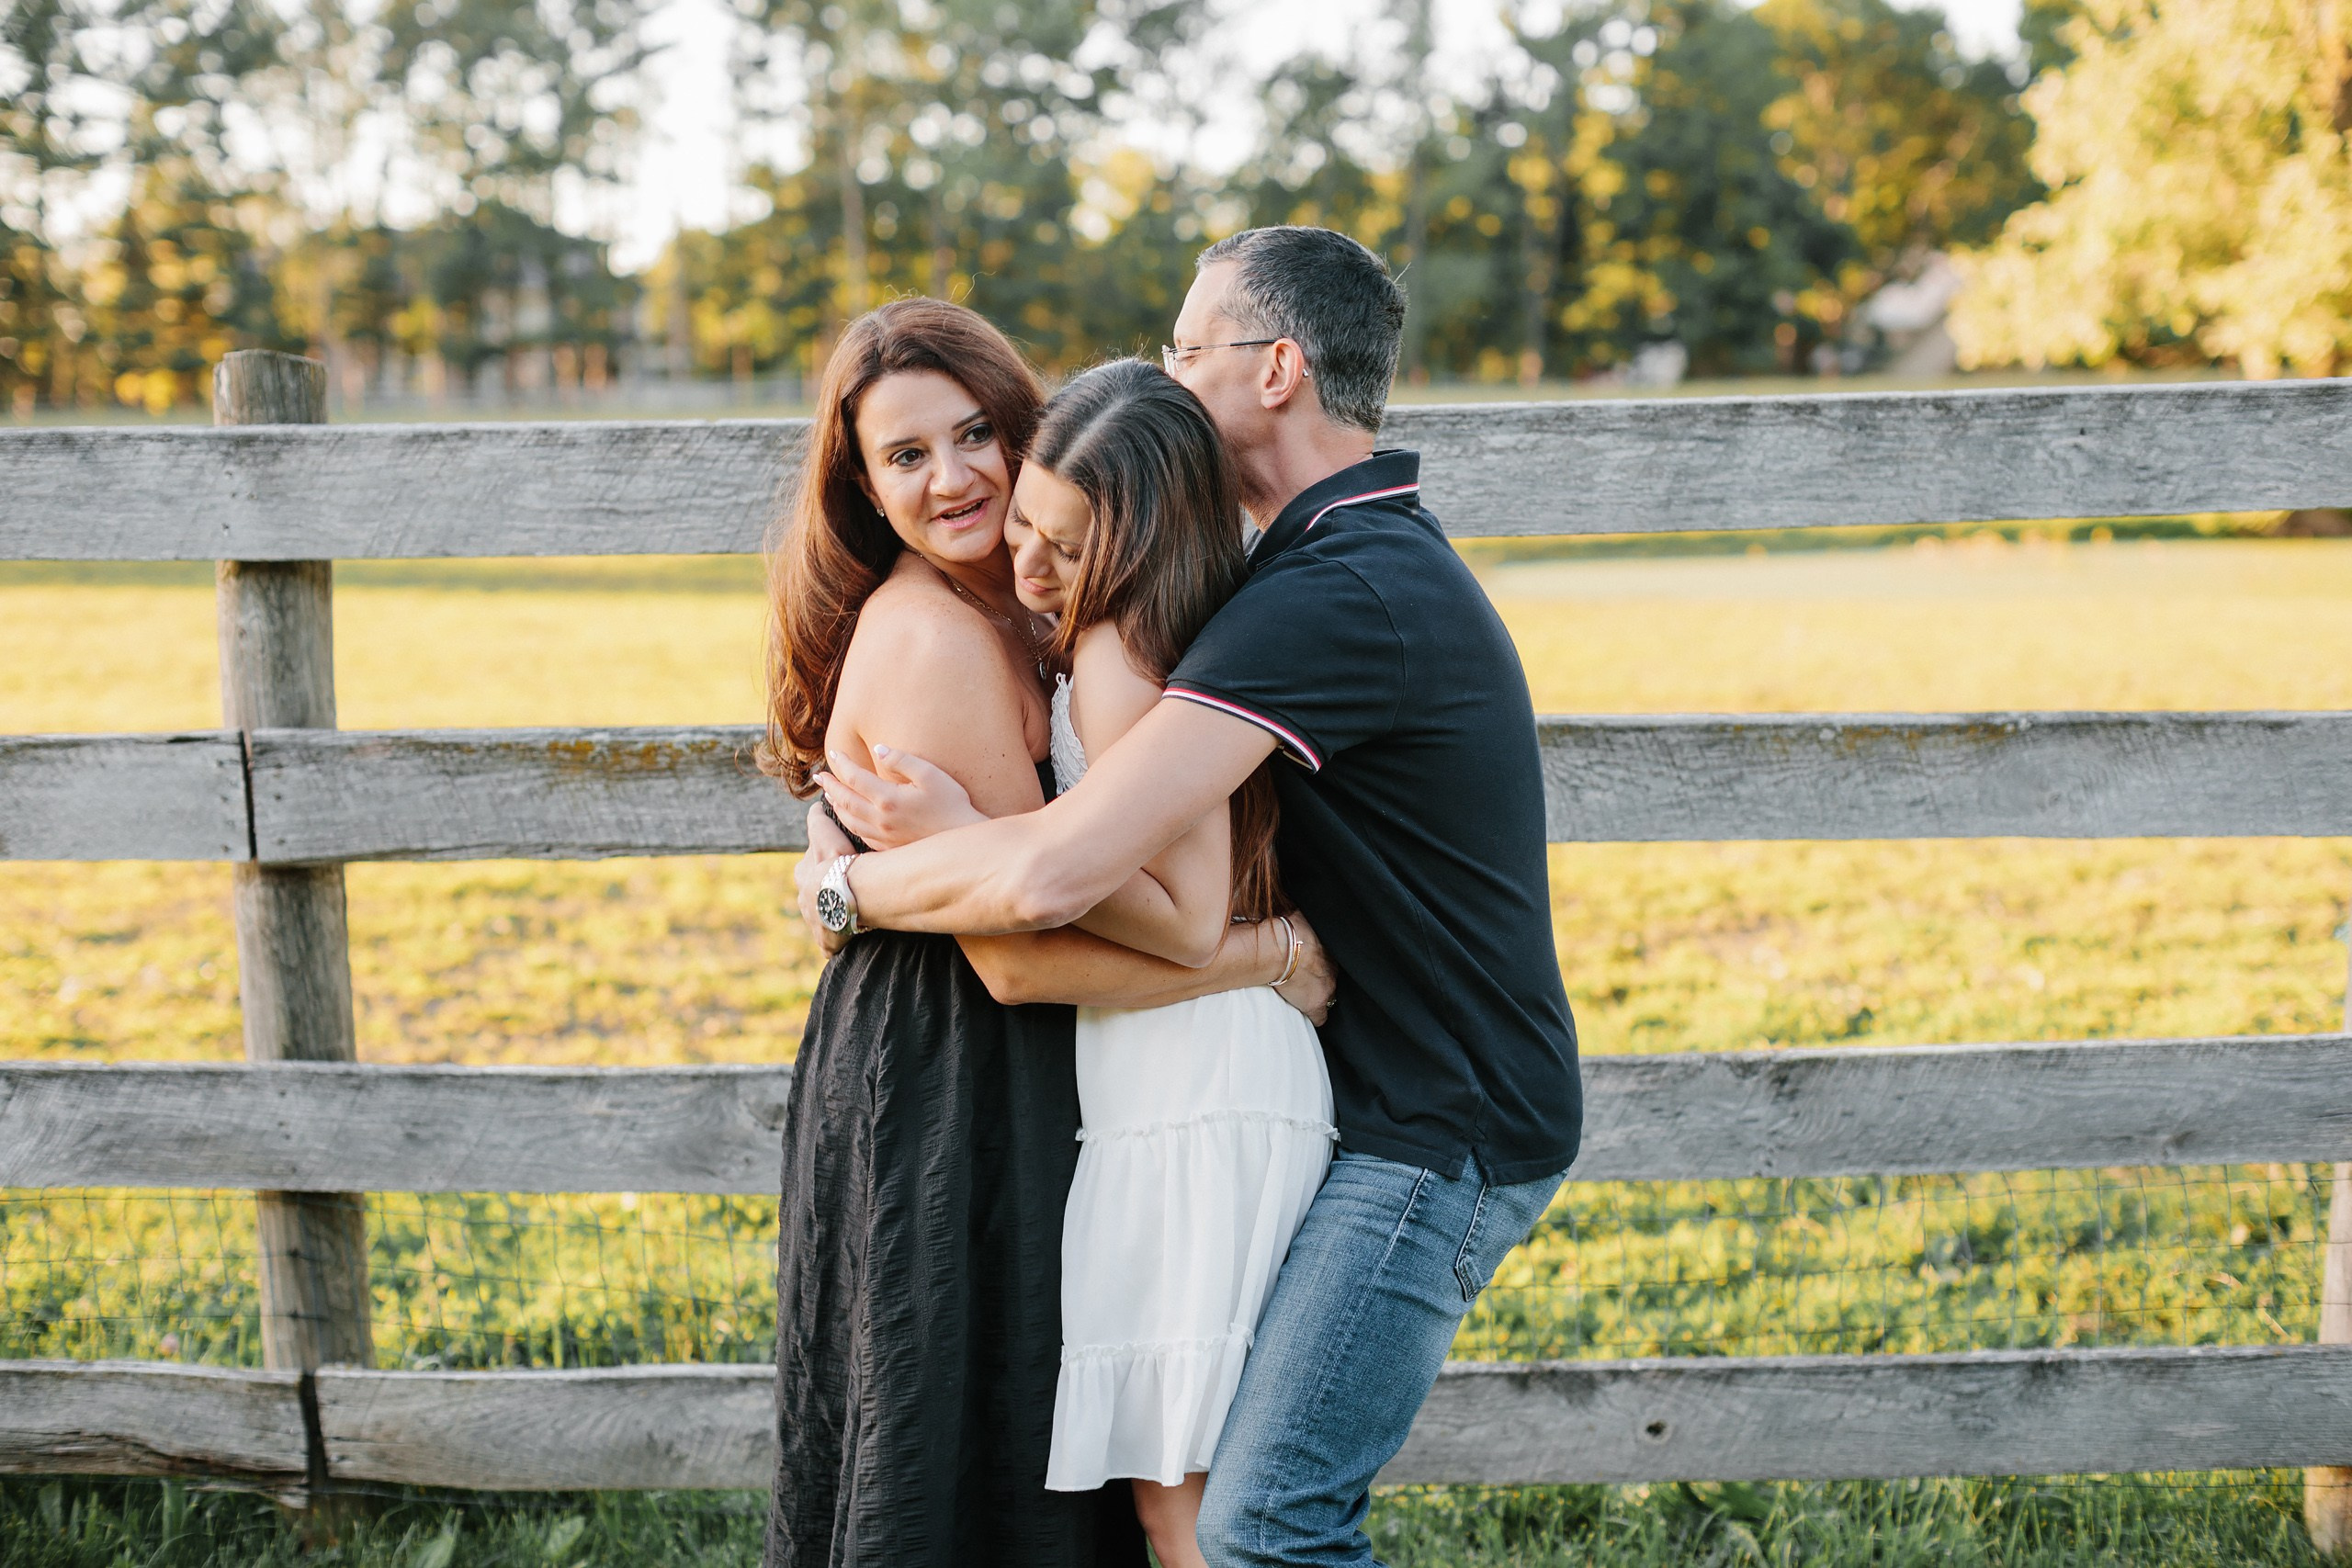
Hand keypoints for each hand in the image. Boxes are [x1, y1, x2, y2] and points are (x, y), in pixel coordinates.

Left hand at [796, 803, 856, 954]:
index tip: (840, 862)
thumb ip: (818, 820)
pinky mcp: (826, 942)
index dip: (825, 863)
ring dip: (835, 915)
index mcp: (803, 875)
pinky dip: (839, 940)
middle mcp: (804, 901)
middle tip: (849, 889)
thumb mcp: (825, 833)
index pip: (811, 867)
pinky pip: (832, 942)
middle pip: (815, 894)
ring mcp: (814, 923)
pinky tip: (850, 936)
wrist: (845, 896)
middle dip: (826, 893)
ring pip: (824, 917)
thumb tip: (814, 807)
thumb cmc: (835, 863)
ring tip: (854, 912)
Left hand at [816, 744, 986, 849]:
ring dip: (835, 806)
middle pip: (844, 800)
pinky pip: (860, 835)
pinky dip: (848, 823)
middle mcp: (880, 819)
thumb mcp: (931, 775)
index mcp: (888, 798)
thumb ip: (903, 760)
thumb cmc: (952, 804)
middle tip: (818, 776)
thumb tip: (878, 749)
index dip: (841, 763)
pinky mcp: (889, 848)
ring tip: (828, 796)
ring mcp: (883, 836)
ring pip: (848, 820)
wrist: (963, 841)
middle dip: (829, 786)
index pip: (854, 777)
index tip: (833, 753)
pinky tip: (849, 818)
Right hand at [1270, 912, 1334, 1025]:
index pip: (1332, 959)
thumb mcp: (1299, 916)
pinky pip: (1321, 1017)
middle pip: (1333, 976)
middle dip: (1323, 977)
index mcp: (1331, 949)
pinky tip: (1308, 1013)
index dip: (1320, 962)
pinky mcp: (1316, 1004)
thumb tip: (1296, 912)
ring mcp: (1327, 988)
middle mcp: (1334, 968)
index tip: (1311, 962)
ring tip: (1305, 994)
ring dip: (1319, 995)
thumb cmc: (1287, 928)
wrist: (1280, 949)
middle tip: (1307, 977)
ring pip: (1330, 996)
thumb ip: (1303, 920)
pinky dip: (1316, 1015)